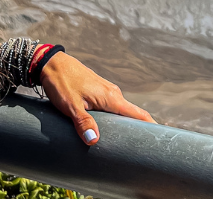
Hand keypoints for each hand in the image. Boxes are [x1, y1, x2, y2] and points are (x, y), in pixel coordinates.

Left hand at [38, 52, 155, 145]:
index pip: (139, 114)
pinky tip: (108, 128)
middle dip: (140, 130)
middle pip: (133, 114)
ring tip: (127, 143)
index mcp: (111, 97)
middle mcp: (113, 93)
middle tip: (143, 149)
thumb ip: (83, 123)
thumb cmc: (61, 82)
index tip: (161, 140)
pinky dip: (115, 118)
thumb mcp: (71, 106)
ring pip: (121, 111)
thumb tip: (94, 141)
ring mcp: (106, 92)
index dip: (152, 127)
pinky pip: (112, 107)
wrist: (51, 63)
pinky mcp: (98, 92)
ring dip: (126, 124)